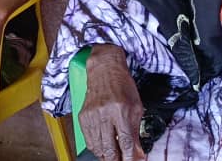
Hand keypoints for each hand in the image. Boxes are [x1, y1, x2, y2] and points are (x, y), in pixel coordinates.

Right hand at [79, 44, 145, 160]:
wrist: (104, 69)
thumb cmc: (122, 86)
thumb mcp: (136, 107)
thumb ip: (136, 132)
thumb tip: (138, 154)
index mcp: (121, 111)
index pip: (125, 143)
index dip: (129, 158)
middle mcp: (104, 114)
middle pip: (109, 150)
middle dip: (117, 160)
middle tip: (123, 160)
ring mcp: (91, 116)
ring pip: (98, 148)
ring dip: (107, 156)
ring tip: (114, 155)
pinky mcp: (82, 117)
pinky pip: (89, 141)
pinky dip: (97, 148)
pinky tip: (104, 148)